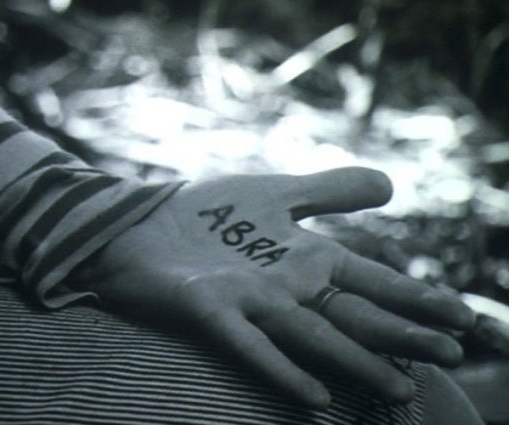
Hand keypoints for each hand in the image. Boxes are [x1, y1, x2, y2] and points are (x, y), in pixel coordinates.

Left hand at [83, 167, 475, 408]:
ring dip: (355, 361)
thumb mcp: (276, 192)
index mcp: (304, 256)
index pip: (373, 279)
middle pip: (353, 311)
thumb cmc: (204, 212)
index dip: (418, 298)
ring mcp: (248, 298)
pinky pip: (247, 341)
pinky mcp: (208, 306)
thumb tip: (393, 185)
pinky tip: (312, 397)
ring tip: (399, 388)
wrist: (137, 223)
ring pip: (313, 333)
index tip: (463, 319)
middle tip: (453, 355)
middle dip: (403, 334)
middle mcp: (285, 283)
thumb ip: (330, 191)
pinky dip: (278, 366)